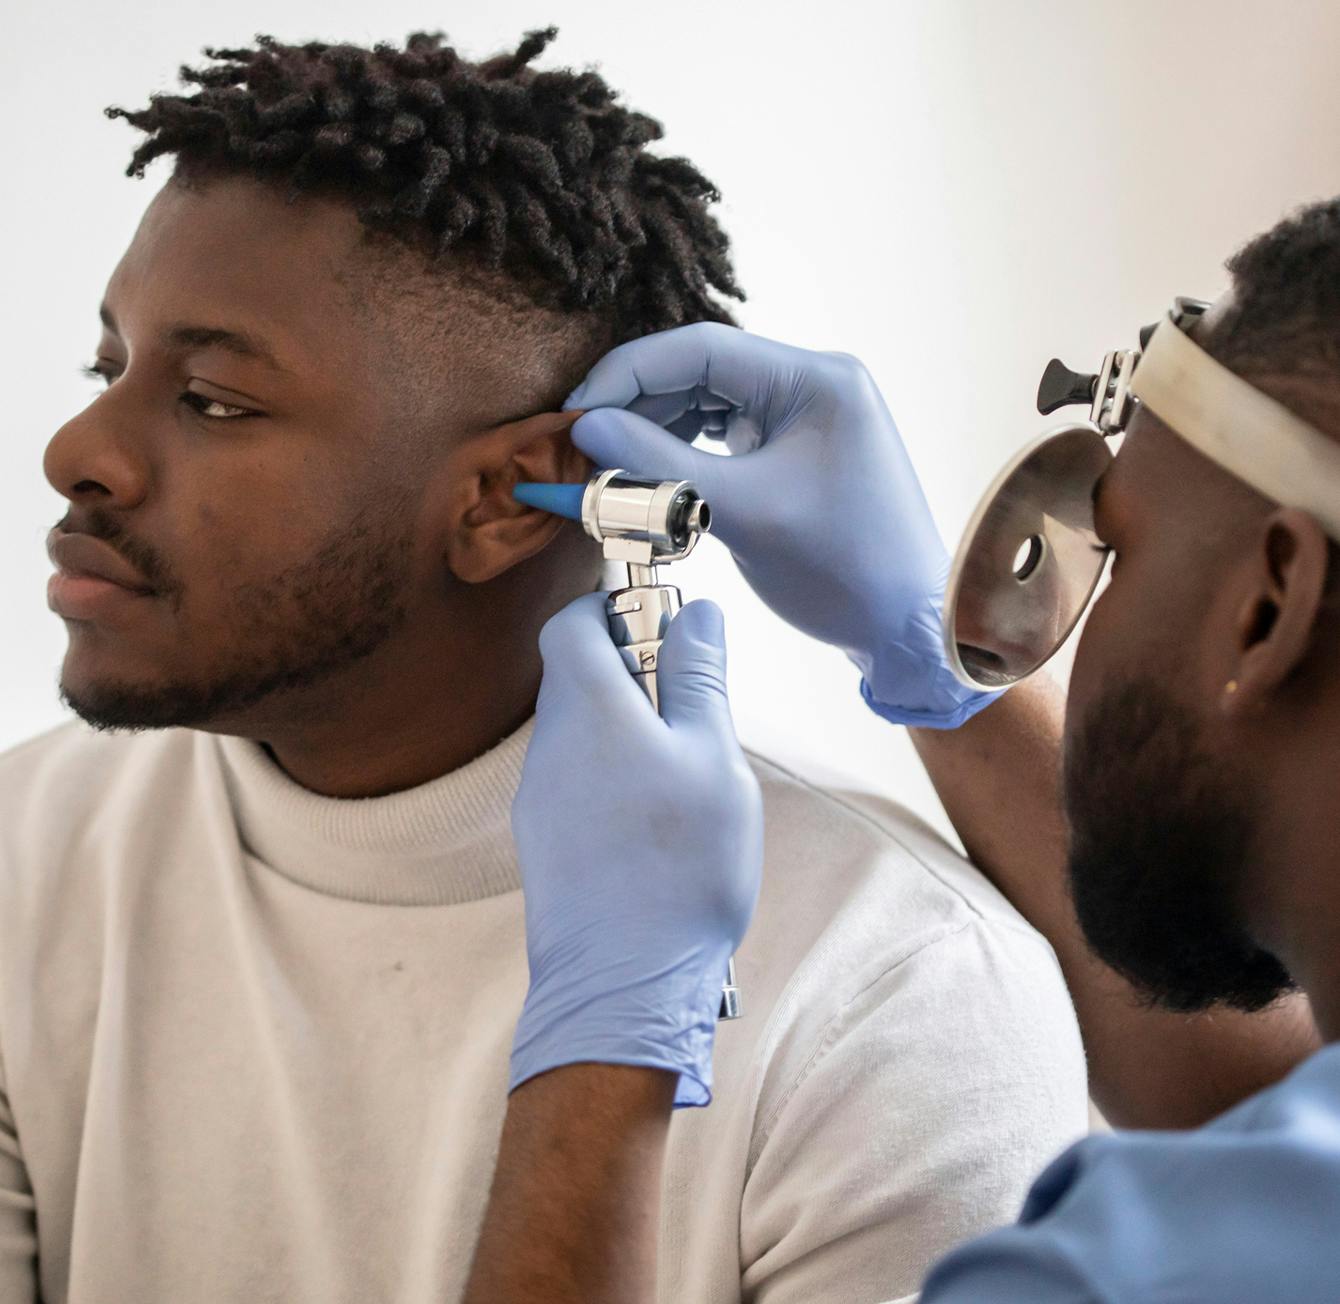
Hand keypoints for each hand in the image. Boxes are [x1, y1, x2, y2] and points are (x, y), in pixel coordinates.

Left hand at [510, 593, 762, 1106]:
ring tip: (684, 777)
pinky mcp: (541, 840)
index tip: (663, 627)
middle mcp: (549, 746)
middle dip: (634, 674)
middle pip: (577, 676)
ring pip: (580, 731)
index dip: (613, 610)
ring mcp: (538, 796)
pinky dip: (613, 775)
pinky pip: (575, 779)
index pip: (572, 624)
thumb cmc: (679, 868)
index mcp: (589, 711)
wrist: (623, 985)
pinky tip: (655, 822)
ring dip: (628, 730)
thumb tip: (698, 615)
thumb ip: (699, 678)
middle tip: (694, 711)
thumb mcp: (712, 759)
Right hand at [565, 322, 1000, 727]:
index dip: (627, 374)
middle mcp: (814, 381)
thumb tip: (585, 427)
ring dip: (656, 429)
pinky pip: (728, 433)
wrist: (906, 626)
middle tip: (581, 443)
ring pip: (709, 402)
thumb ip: (659, 464)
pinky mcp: (800, 447)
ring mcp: (809, 414)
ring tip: (608, 462)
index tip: (576, 412)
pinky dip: (685, 451)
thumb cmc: (841, 570)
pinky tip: (650, 473)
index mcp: (815, 378)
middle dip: (637, 404)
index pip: (700, 349)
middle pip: (701, 371)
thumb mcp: (741, 513)